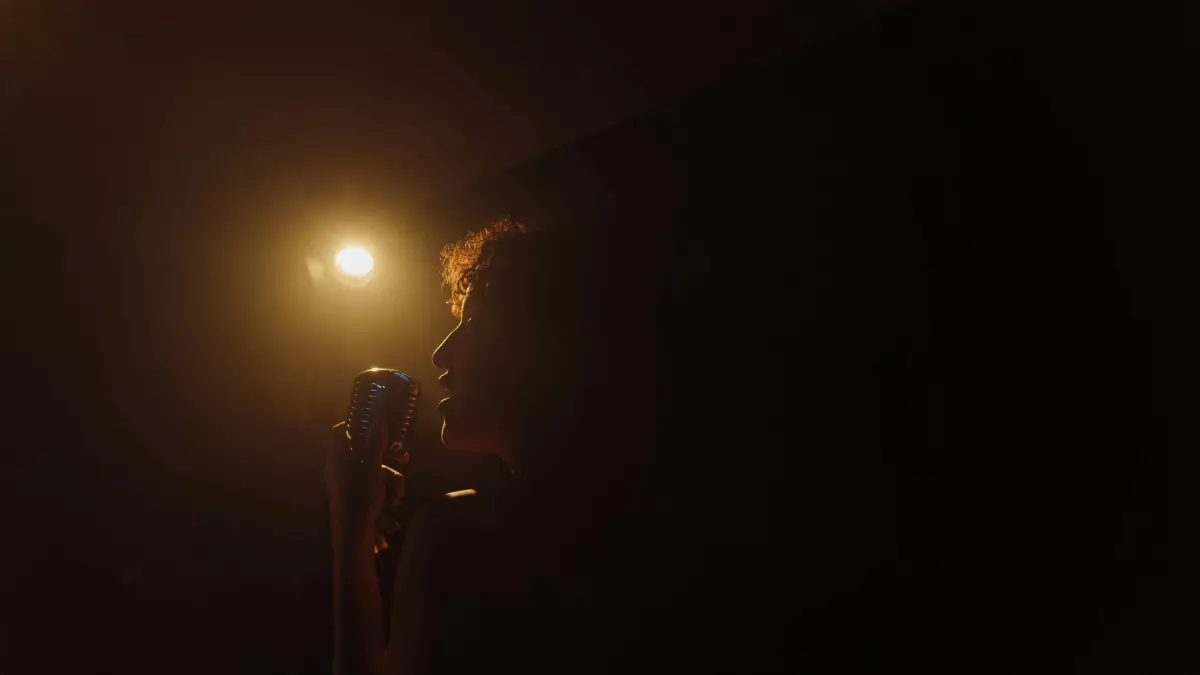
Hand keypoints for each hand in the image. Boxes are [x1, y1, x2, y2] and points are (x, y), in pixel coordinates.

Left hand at [325, 419, 405, 545]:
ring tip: (397, 493)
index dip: (356, 424)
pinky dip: (384, 488)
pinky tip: (392, 501)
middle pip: (363, 450)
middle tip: (404, 458)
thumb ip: (375, 442)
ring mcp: (346, 480)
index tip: (376, 424)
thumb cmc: (360, 496)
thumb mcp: (372, 467)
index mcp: (338, 456)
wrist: (354, 532)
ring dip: (390, 478)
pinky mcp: (354, 493)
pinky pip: (371, 482)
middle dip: (387, 457)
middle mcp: (339, 466)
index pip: (340, 430)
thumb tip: (379, 419)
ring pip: (373, 468)